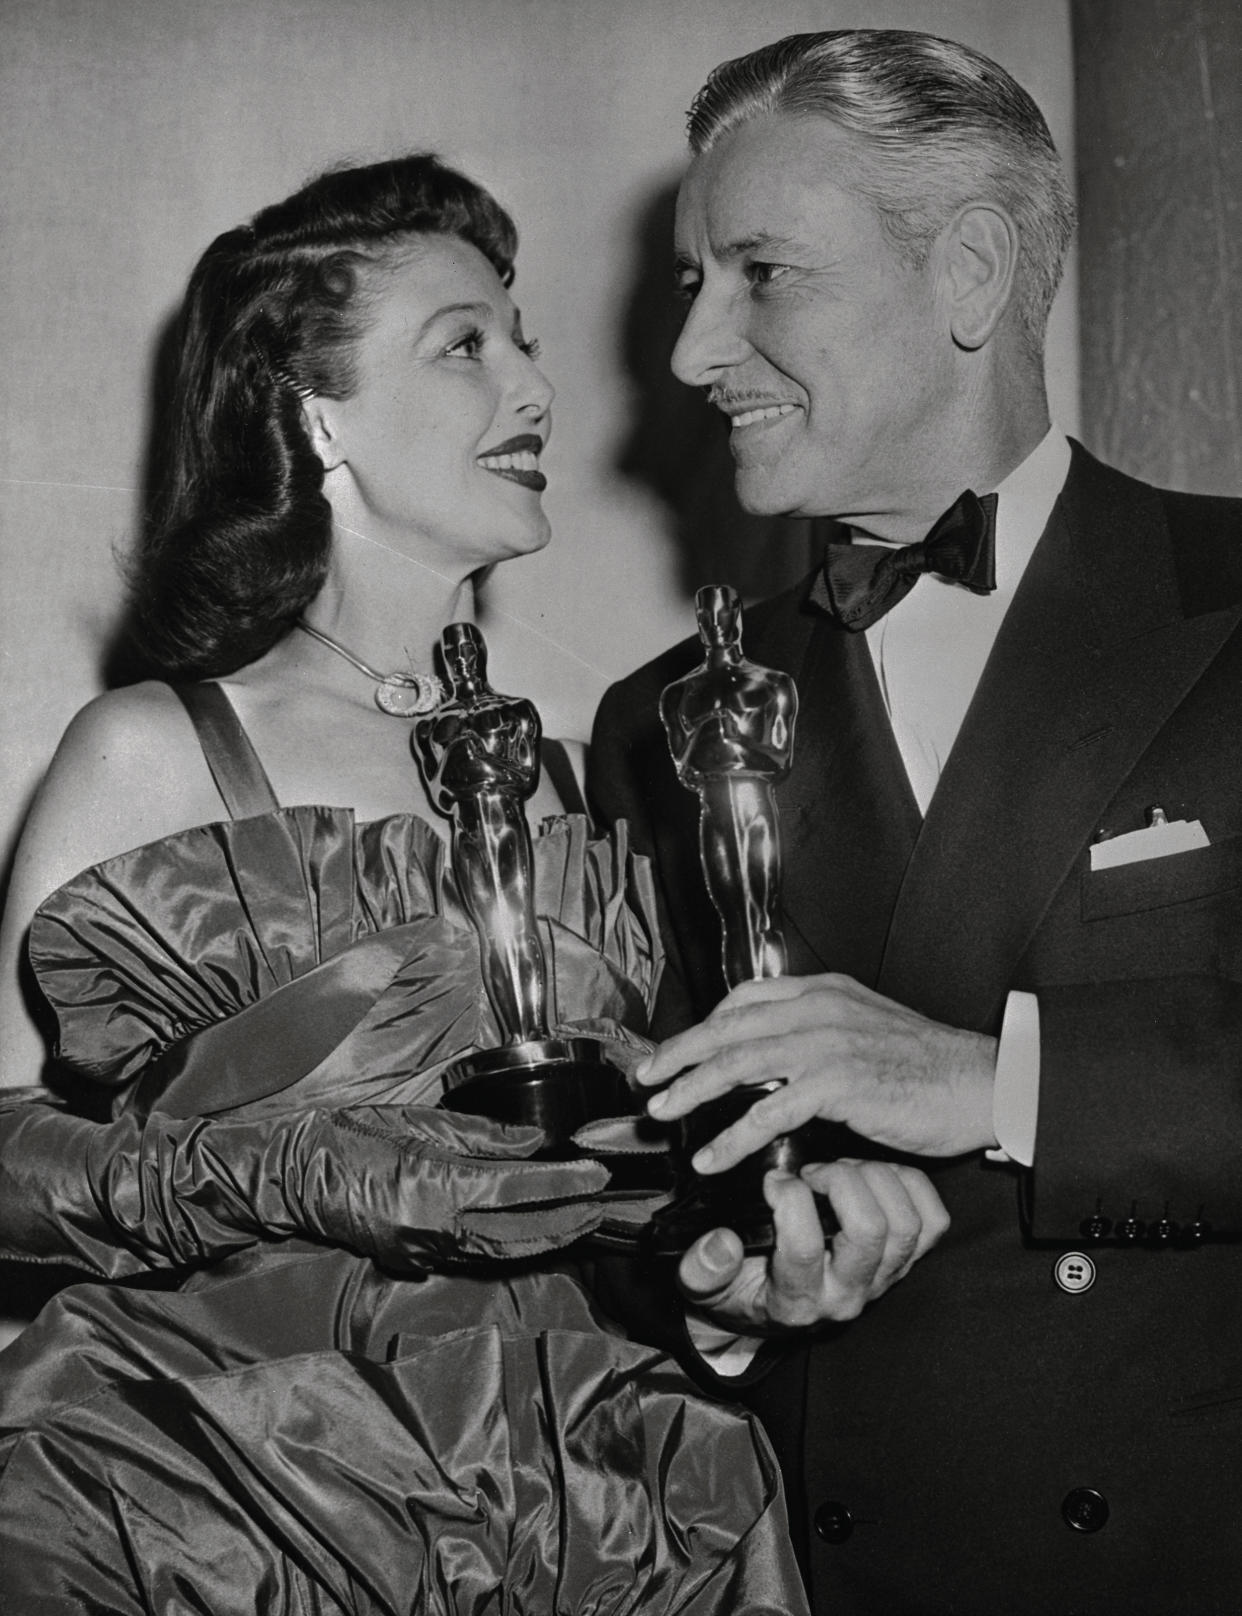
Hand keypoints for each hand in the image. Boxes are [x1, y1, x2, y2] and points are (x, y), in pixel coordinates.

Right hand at [292, 1106, 610, 1266]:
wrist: (293, 1176)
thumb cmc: (350, 1136)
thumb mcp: (416, 1121)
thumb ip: (478, 1136)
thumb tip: (532, 1145)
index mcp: (432, 1186)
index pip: (514, 1187)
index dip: (561, 1182)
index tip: (596, 1173)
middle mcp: (431, 1229)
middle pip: (516, 1235)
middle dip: (564, 1223)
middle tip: (600, 1206)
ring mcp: (420, 1252)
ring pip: (499, 1254)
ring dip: (543, 1241)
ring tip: (579, 1223)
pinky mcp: (412, 1261)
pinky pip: (473, 1257)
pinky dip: (509, 1247)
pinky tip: (532, 1234)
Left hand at [638, 972, 997, 1168]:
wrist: (980, 1081)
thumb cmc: (924, 1063)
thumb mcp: (864, 1026)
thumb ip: (818, 1028)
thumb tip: (773, 1051)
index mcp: (822, 990)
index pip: (744, 999)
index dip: (702, 1026)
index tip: (674, 1051)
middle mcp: (818, 1007)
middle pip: (728, 1026)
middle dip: (679, 1055)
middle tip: (646, 1079)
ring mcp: (827, 1042)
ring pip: (739, 1062)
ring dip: (692, 1090)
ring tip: (663, 1114)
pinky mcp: (839, 1083)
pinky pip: (769, 1110)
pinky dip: (732, 1135)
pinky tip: (712, 1156)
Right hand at [680, 1159, 948, 1334]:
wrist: (770, 1308)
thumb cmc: (735, 1286)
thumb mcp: (701, 1283)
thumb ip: (702, 1268)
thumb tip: (720, 1243)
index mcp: (797, 1301)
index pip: (806, 1249)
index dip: (790, 1201)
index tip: (772, 1178)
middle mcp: (848, 1295)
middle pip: (870, 1231)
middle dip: (841, 1181)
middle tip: (813, 1170)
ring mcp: (882, 1280)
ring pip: (905, 1224)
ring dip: (875, 1180)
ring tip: (841, 1169)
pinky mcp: (904, 1262)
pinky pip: (932, 1223)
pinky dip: (911, 1188)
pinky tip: (875, 1175)